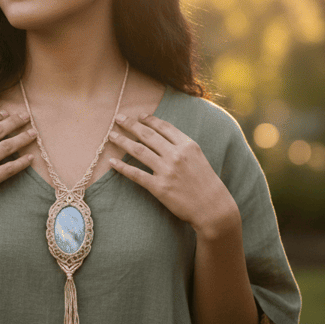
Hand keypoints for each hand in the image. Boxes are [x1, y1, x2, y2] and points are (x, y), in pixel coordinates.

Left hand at [107, 113, 239, 237]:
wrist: (213, 208)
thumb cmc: (206, 183)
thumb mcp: (199, 157)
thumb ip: (182, 146)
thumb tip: (162, 137)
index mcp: (188, 145)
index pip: (164, 127)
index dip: (149, 119)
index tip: (139, 115)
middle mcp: (176, 155)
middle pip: (148, 135)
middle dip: (130, 124)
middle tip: (118, 118)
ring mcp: (167, 171)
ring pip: (138, 150)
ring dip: (122, 141)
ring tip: (111, 135)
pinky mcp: (159, 187)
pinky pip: (136, 174)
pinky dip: (122, 167)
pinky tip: (111, 162)